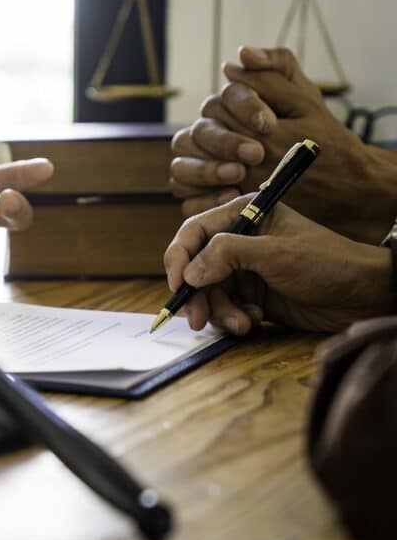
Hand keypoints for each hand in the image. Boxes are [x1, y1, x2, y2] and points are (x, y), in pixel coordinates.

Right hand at [163, 195, 393, 334]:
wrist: (363, 296)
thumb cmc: (327, 263)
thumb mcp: (275, 253)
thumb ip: (228, 255)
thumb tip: (189, 273)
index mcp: (243, 215)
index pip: (194, 232)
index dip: (179, 258)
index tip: (177, 285)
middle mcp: (238, 240)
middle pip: (196, 267)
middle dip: (198, 295)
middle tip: (199, 319)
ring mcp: (244, 269)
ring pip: (209, 292)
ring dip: (219, 311)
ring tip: (241, 324)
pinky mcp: (252, 295)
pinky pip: (225, 308)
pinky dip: (233, 318)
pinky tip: (253, 322)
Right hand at [169, 46, 395, 241]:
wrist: (335, 186)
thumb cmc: (319, 140)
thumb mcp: (305, 100)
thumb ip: (276, 70)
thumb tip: (241, 53)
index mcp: (232, 108)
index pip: (224, 99)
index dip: (244, 109)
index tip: (269, 125)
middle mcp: (211, 135)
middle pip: (198, 133)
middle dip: (225, 143)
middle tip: (255, 154)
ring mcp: (202, 168)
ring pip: (181, 167)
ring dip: (205, 170)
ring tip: (238, 176)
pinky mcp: (204, 198)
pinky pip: (187, 201)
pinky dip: (203, 200)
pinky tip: (230, 197)